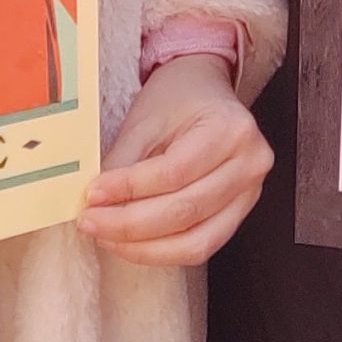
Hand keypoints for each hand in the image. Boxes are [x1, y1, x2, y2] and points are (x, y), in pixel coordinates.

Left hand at [77, 55, 271, 266]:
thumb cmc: (177, 98)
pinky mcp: (240, 215)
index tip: (92, 196)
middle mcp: (250, 164)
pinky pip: (202, 246)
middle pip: (185, 211)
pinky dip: (163, 251)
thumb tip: (96, 205)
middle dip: (130, 225)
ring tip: (107, 237)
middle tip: (91, 222)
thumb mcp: (146, 120)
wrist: (205, 90)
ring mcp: (251, 193)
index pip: (173, 173)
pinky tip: (132, 244)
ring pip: (195, 241)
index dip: (129, 190)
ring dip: (144, 248)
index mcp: (230, 129)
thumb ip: (124, 163)